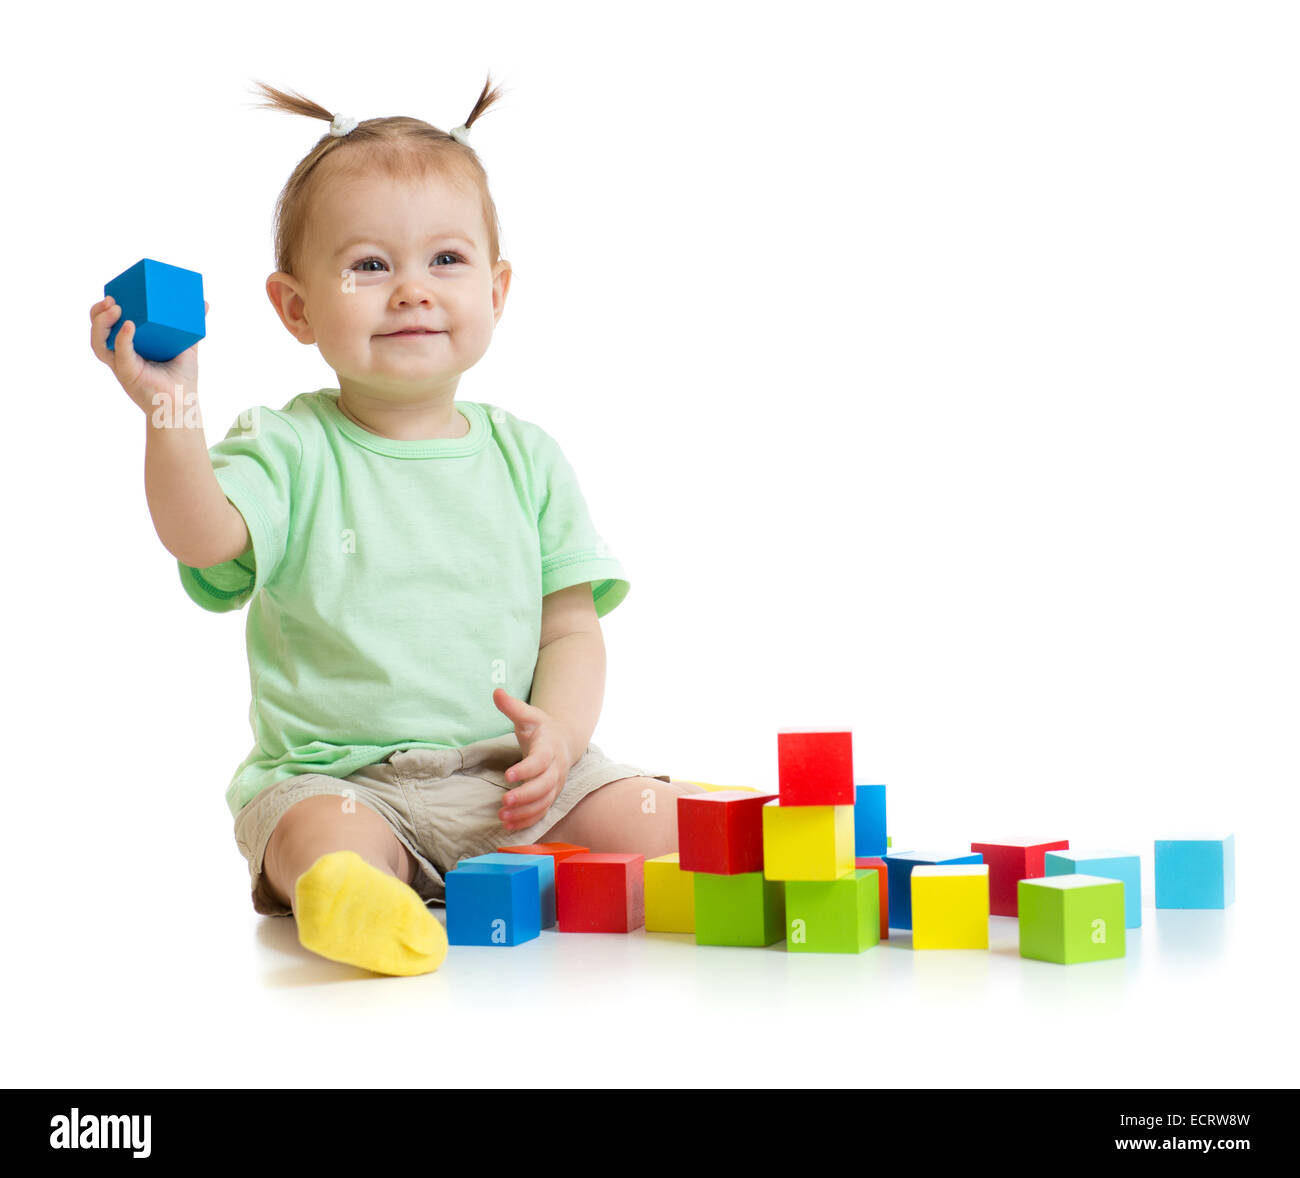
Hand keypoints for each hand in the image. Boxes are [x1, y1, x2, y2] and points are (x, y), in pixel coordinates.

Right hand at [90, 294, 208, 418]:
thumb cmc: (182, 377)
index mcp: (130, 343)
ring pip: (99, 342)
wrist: (183, 403)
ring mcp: (121, 363)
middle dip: (98, 313)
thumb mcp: (186, 345)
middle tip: (111, 299)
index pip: (109, 322)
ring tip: (115, 308)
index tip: (114, 292)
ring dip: (102, 323)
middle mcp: (120, 353)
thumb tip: (204, 303)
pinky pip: (120, 353)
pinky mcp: (127, 373)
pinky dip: (123, 338)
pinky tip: (129, 326)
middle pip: (98, 330)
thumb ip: (191, 325)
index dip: (105, 307)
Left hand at [492, 687, 575, 832]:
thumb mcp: (529, 715)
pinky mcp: (550, 796)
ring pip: (543, 803)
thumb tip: (496, 692)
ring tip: (502, 817)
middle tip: (504, 802)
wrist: (562, 741)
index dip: (526, 770)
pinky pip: (541, 812)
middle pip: (544, 787)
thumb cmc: (541, 728)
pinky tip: (508, 825)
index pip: (540, 761)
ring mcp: (554, 785)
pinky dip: (526, 820)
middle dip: (525, 796)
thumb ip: (512, 706)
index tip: (508, 776)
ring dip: (523, 812)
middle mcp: (555, 769)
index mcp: (549, 748)